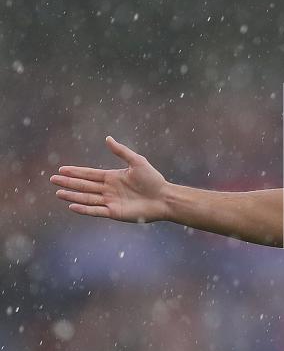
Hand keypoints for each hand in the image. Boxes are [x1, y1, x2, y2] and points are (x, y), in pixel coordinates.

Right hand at [50, 136, 169, 222]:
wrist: (163, 198)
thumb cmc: (153, 179)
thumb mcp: (137, 161)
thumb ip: (121, 151)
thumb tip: (107, 138)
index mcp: (113, 177)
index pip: (89, 174)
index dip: (76, 172)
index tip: (62, 169)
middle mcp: (109, 189)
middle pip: (84, 185)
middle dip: (69, 182)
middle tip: (53, 179)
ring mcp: (110, 201)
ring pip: (87, 198)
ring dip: (72, 195)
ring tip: (58, 192)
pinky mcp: (114, 212)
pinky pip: (95, 210)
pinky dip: (84, 208)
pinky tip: (72, 205)